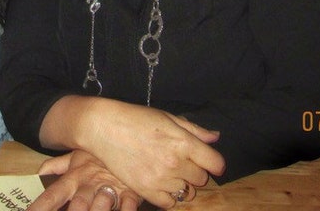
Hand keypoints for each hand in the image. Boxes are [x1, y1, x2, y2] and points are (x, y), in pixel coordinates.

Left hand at [29, 150, 143, 210]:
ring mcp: (110, 189)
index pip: (52, 195)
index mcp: (74, 178)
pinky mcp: (131, 193)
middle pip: (78, 205)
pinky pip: (128, 206)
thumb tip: (39, 172)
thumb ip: (57, 165)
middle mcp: (89, 186)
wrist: (128, 139)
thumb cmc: (99, 155)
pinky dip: (125, 210)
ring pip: (101, 205)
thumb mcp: (77, 156)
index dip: (40, 207)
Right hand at [75, 99, 223, 207]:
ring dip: (182, 183)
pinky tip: (160, 182)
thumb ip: (194, 129)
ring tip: (168, 171)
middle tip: (181, 161)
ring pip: (187, 192)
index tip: (208, 161)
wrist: (103, 127)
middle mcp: (175, 163)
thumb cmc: (135, 118)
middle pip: (202, 178)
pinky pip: (169, 203)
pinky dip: (168, 195)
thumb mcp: (167, 117)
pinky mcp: (145, 190)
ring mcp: (160, 178)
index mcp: (183, 142)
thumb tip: (215, 137)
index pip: (216, 163)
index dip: (214, 162)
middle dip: (195, 170)